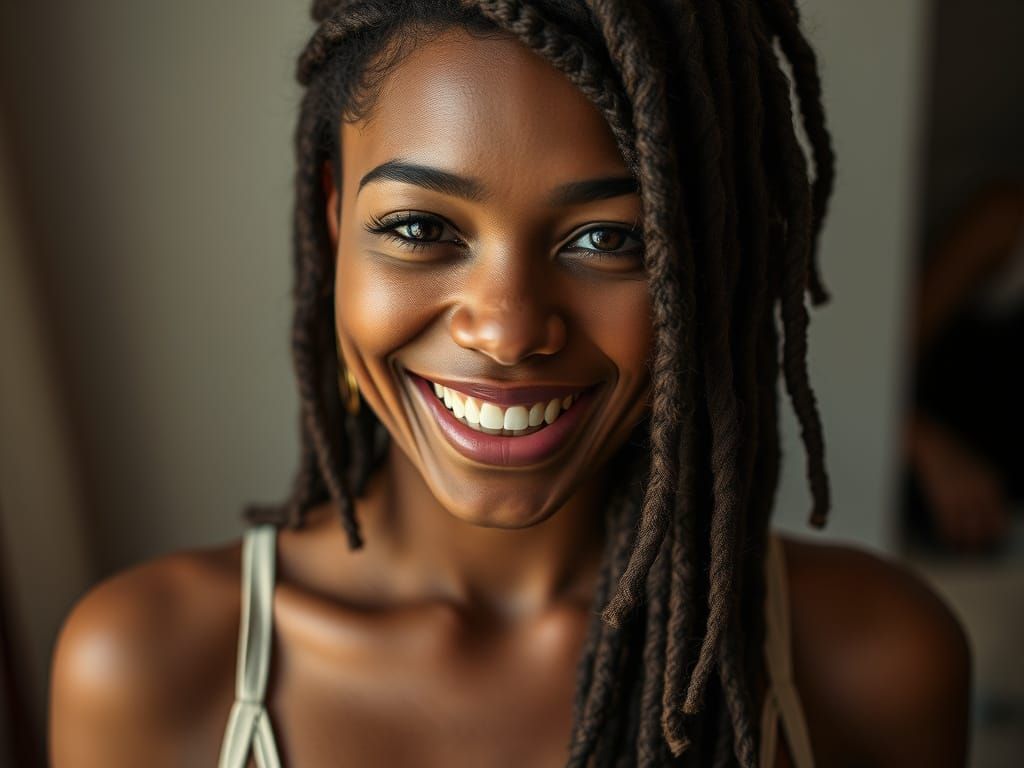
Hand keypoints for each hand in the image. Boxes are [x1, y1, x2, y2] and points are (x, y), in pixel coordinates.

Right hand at [907, 414, 1009, 551]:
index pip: (999, 518)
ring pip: (967, 529)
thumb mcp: (977, 469)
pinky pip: (949, 525)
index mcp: (993, 483)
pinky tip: (946, 540)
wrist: (931, 442)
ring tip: (961, 550)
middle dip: (980, 541)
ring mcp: (962, 496)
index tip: (989, 541)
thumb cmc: (951, 454)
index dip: (994, 533)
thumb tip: (986, 514)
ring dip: (964, 542)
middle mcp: (981, 492)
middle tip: (975, 550)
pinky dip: (948, 535)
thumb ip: (984, 489)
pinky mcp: (944, 499)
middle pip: (985, 527)